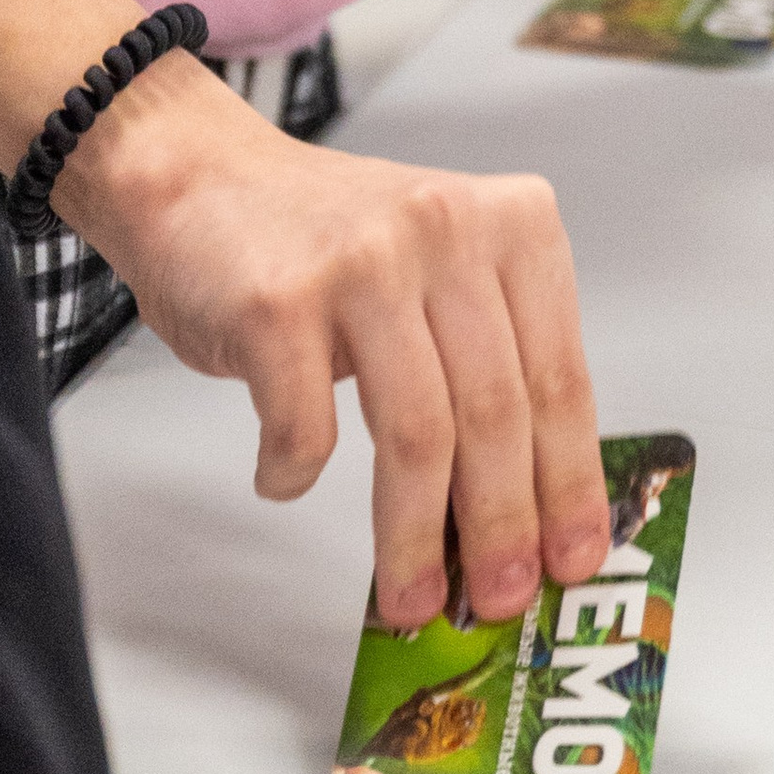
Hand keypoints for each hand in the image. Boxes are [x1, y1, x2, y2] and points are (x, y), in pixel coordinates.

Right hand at [64, 63, 610, 630]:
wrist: (201, 176)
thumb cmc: (326, 240)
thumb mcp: (441, 272)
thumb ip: (491, 362)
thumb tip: (527, 506)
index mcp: (510, 225)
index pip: (560, 378)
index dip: (570, 483)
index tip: (573, 557)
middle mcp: (445, 230)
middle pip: (494, 413)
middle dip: (499, 527)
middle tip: (497, 598)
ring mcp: (362, 262)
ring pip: (415, 434)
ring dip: (413, 535)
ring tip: (409, 592)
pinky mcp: (279, 301)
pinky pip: (307, 428)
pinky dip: (297, 474)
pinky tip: (287, 482)